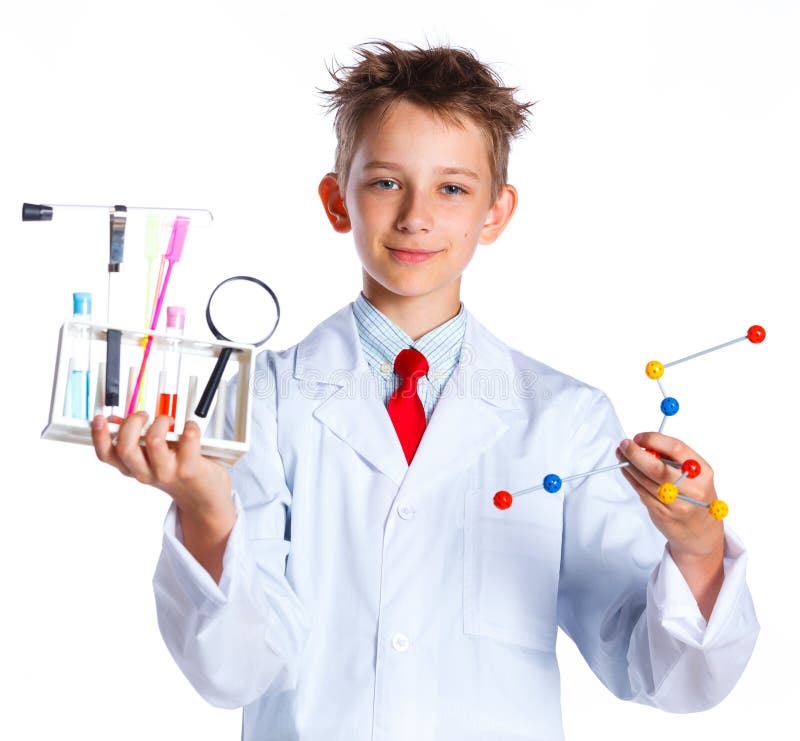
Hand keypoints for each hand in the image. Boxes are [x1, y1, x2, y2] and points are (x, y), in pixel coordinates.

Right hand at [91, 412, 233, 526]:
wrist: (203, 499)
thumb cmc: (177, 474)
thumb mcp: (151, 460)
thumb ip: (137, 441)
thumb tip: (118, 419)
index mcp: (133, 468)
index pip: (106, 455)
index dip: (99, 436)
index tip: (100, 418)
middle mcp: (146, 472)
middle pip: (125, 448)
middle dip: (132, 423)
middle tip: (144, 415)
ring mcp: (167, 472)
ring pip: (154, 441)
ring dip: (161, 422)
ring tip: (169, 421)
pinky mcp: (189, 468)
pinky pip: (188, 439)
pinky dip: (190, 426)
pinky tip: (190, 428)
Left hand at [615, 431, 723, 560]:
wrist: (701, 532)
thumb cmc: (695, 495)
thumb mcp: (695, 474)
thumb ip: (673, 458)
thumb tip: (644, 443)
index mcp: (702, 472)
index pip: (676, 448)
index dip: (654, 439)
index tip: (638, 437)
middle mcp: (692, 488)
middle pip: (656, 467)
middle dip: (635, 453)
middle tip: (624, 444)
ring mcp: (677, 504)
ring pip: (645, 480)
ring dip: (629, 465)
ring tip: (621, 455)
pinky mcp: (663, 514)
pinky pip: (642, 492)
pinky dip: (631, 478)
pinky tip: (626, 470)